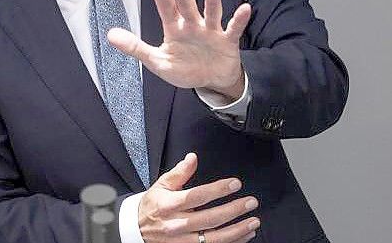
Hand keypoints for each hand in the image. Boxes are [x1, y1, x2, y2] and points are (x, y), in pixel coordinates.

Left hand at [108, 0, 250, 100]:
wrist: (212, 80)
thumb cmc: (184, 67)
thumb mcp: (157, 62)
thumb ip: (135, 48)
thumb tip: (109, 34)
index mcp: (175, 29)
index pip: (166, 9)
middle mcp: (193, 25)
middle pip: (186, 6)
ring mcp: (211, 32)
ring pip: (211, 13)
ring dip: (212, 2)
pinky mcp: (227, 41)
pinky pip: (234, 29)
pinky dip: (239, 20)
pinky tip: (245, 8)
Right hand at [138, 153, 259, 242]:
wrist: (137, 230)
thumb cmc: (153, 206)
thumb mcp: (161, 185)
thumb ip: (179, 172)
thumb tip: (192, 158)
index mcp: (169, 205)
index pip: (197, 196)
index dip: (218, 190)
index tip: (235, 184)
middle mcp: (176, 225)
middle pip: (210, 219)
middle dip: (234, 210)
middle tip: (251, 202)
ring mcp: (182, 241)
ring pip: (214, 239)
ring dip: (237, 231)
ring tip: (253, 221)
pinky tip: (244, 235)